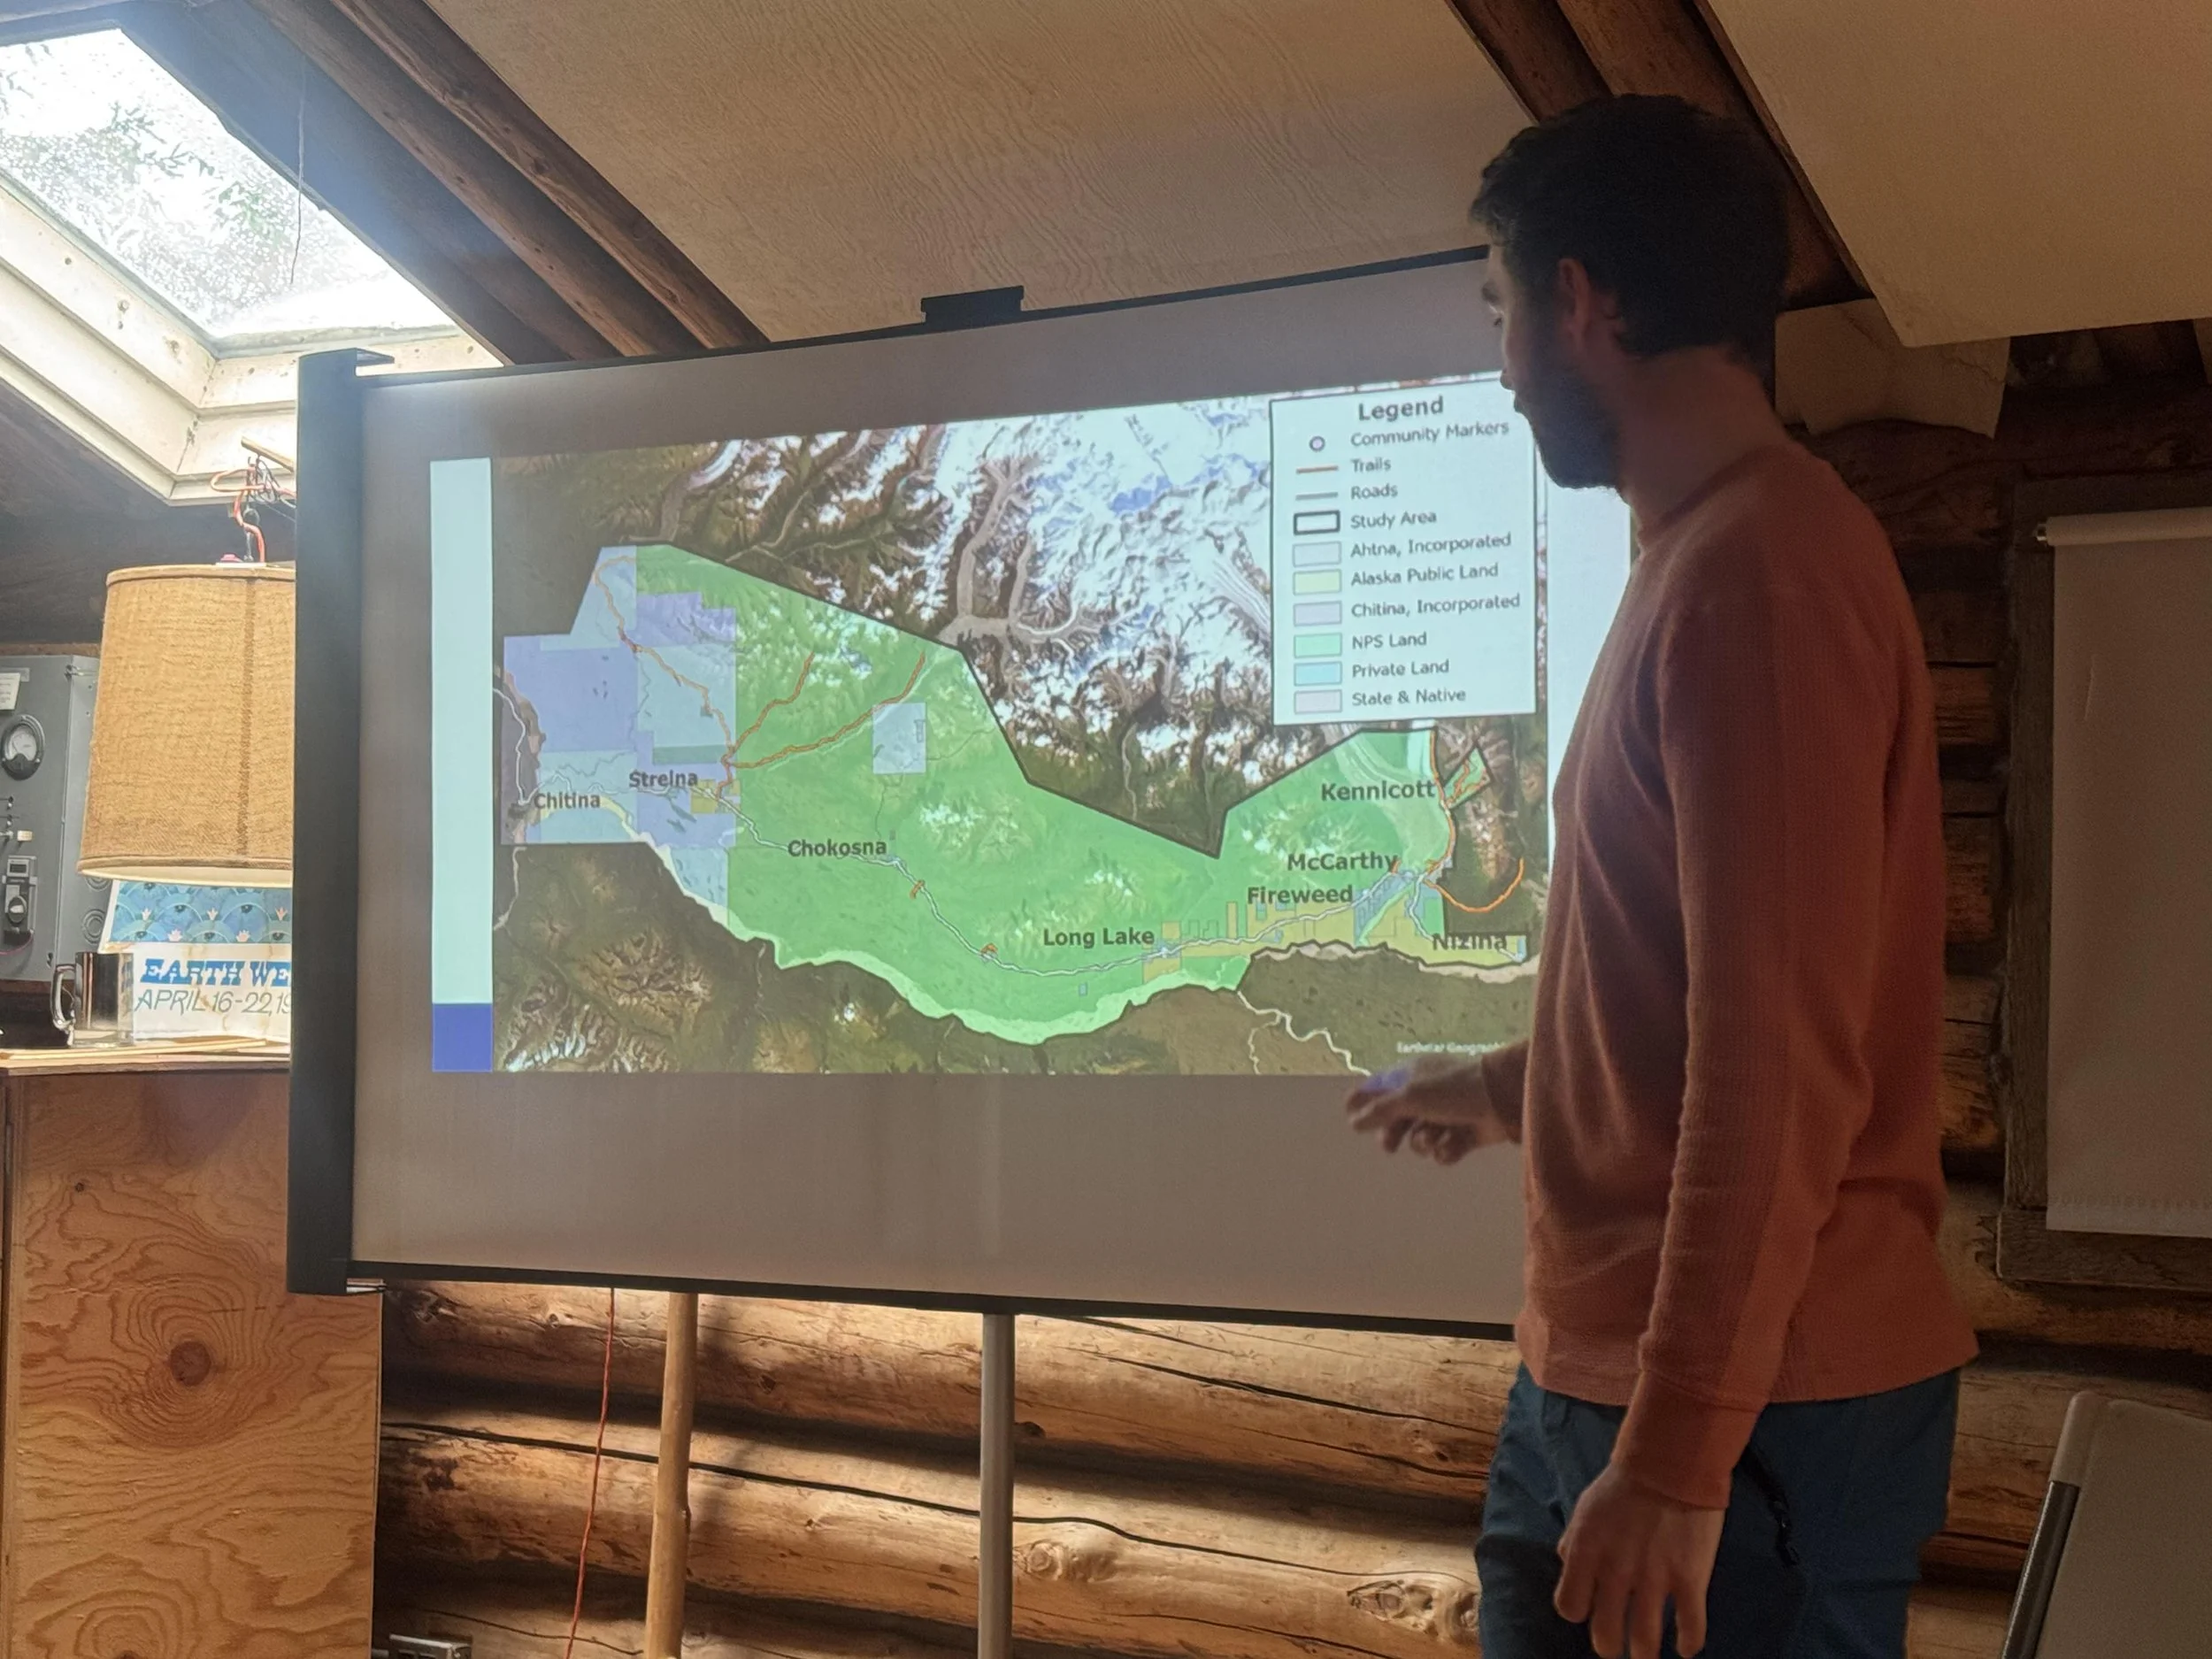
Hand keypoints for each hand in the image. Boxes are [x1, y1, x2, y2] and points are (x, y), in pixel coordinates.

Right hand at [1344, 1058, 1510, 1163]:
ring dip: (1423, 1143)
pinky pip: (1443, 1150)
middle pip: (1397, 1119)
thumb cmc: (1453, 1089)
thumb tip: (1353, 1121)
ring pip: (1419, 1138)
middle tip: (1389, 1146)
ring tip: (1433, 1140)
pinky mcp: (1464, 1134)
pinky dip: (1446, 1151)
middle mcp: (1427, 1093)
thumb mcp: (1410, 1096)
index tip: (1350, 1119)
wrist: (1504, 1097)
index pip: (1379, 1087)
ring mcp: (1447, 1115)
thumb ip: (1379, 1110)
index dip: (1363, 1102)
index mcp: (1412, 1075)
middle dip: (1393, 1134)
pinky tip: (1453, 1146)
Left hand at [1555, 1462, 1724, 1657]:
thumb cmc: (1624, 1484)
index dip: (1580, 1611)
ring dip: (1645, 1653)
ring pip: (1645, 1640)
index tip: (1591, 1609)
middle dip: (1610, 1646)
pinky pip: (1691, 1627)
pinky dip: (1689, 1643)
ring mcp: (1654, 1579)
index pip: (1570, 1606)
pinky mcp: (1690, 1580)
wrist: (1671, 1462)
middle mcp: (1615, 1573)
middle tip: (1618, 1645)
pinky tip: (1686, 1647)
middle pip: (1606, 1634)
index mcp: (1586, 1553)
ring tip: (1646, 1655)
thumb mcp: (1586, 1509)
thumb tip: (1567, 1565)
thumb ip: (1575, 1541)